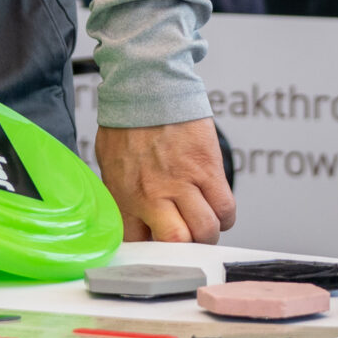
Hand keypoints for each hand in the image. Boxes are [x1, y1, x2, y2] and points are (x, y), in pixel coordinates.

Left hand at [96, 119, 235, 242]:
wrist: (147, 84)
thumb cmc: (127, 122)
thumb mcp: (111, 165)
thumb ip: (123, 197)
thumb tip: (136, 223)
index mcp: (124, 196)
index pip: (137, 246)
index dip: (151, 252)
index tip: (158, 247)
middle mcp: (152, 195)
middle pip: (178, 244)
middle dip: (185, 248)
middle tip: (186, 237)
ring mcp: (182, 182)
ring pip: (206, 230)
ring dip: (208, 232)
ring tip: (203, 221)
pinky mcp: (207, 167)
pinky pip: (226, 208)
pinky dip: (225, 215)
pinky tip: (216, 207)